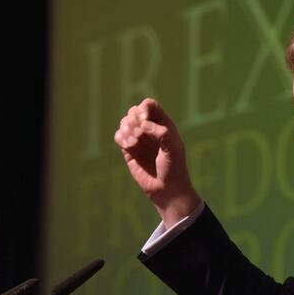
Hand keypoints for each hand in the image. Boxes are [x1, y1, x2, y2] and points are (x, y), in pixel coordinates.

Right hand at [114, 98, 200, 227]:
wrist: (166, 189)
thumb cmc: (174, 168)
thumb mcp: (173, 149)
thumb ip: (162, 133)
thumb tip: (143, 125)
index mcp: (163, 124)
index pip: (149, 105)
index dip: (143, 109)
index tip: (144, 121)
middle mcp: (150, 129)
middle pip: (134, 111)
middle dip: (133, 119)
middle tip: (139, 134)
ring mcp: (138, 139)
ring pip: (124, 122)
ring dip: (126, 129)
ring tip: (134, 143)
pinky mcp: (128, 150)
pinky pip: (118, 136)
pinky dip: (121, 138)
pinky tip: (130, 147)